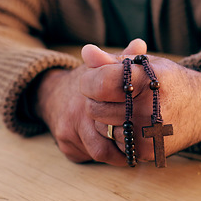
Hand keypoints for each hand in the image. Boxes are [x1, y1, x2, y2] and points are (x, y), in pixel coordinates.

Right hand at [34, 40, 146, 165]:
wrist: (51, 93)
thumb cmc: (84, 82)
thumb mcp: (101, 68)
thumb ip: (121, 58)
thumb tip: (140, 43)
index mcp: (90, 93)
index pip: (118, 116)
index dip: (135, 125)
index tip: (149, 129)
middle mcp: (78, 113)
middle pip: (110, 138)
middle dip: (127, 144)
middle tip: (144, 145)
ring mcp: (68, 131)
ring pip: (99, 152)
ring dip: (116, 153)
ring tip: (131, 150)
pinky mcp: (65, 146)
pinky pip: (86, 156)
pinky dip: (100, 155)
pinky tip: (111, 149)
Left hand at [80, 41, 200, 161]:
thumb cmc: (168, 81)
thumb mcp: (144, 65)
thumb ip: (111, 60)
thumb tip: (85, 51)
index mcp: (147, 80)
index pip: (98, 83)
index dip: (90, 79)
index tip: (95, 78)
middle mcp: (148, 108)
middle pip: (94, 107)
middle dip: (96, 99)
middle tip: (110, 94)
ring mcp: (148, 133)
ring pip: (101, 127)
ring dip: (105, 118)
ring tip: (123, 108)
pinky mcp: (147, 150)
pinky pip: (113, 142)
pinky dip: (117, 133)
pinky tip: (132, 123)